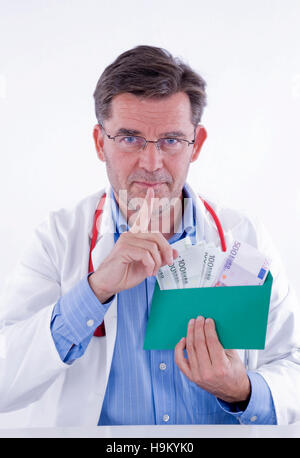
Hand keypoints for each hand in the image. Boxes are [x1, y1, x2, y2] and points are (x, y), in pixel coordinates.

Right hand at [89, 187, 177, 302]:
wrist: (108, 284)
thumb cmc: (125, 273)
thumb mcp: (148, 266)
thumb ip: (160, 258)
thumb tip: (175, 253)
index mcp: (136, 236)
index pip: (143, 216)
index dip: (148, 203)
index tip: (152, 190)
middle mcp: (130, 234)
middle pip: (157, 236)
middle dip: (166, 251)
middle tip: (167, 263)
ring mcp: (126, 240)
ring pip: (153, 246)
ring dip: (157, 262)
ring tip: (152, 271)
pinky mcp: (124, 249)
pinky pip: (146, 254)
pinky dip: (151, 264)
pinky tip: (147, 271)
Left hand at [174, 316, 250, 403]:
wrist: (233, 392)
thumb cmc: (235, 373)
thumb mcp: (234, 357)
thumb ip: (224, 343)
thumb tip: (212, 327)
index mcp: (221, 368)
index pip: (211, 342)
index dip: (208, 329)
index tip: (208, 320)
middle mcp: (207, 373)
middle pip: (199, 344)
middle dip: (198, 328)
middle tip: (199, 319)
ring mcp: (197, 376)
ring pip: (190, 350)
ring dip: (190, 334)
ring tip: (192, 324)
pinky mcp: (191, 377)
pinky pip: (180, 361)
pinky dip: (179, 349)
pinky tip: (183, 339)